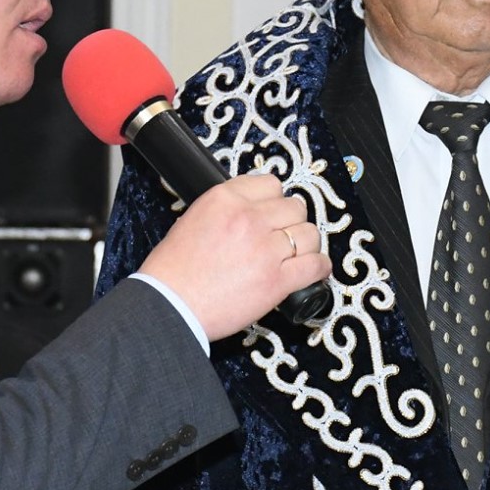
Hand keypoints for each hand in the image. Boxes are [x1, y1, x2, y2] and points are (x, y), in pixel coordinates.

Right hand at [138, 173, 330, 340]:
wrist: (169, 306)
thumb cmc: (174, 271)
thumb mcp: (193, 219)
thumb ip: (226, 208)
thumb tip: (252, 208)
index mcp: (225, 199)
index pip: (271, 184)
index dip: (275, 200)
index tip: (274, 212)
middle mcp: (249, 218)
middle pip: (295, 207)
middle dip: (291, 221)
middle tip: (283, 235)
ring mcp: (266, 249)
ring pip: (309, 234)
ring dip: (307, 243)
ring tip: (297, 253)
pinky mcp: (277, 280)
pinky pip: (315, 265)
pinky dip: (320, 267)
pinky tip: (315, 269)